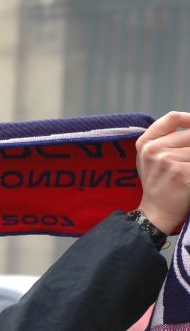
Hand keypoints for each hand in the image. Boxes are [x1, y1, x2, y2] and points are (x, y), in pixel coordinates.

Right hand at [135, 111, 189, 234]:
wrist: (156, 212)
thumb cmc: (159, 184)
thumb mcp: (152, 158)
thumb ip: (166, 140)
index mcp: (145, 143)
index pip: (172, 118)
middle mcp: (153, 149)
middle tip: (187, 161)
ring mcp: (166, 160)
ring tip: (187, 172)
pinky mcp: (180, 172)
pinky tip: (189, 179)